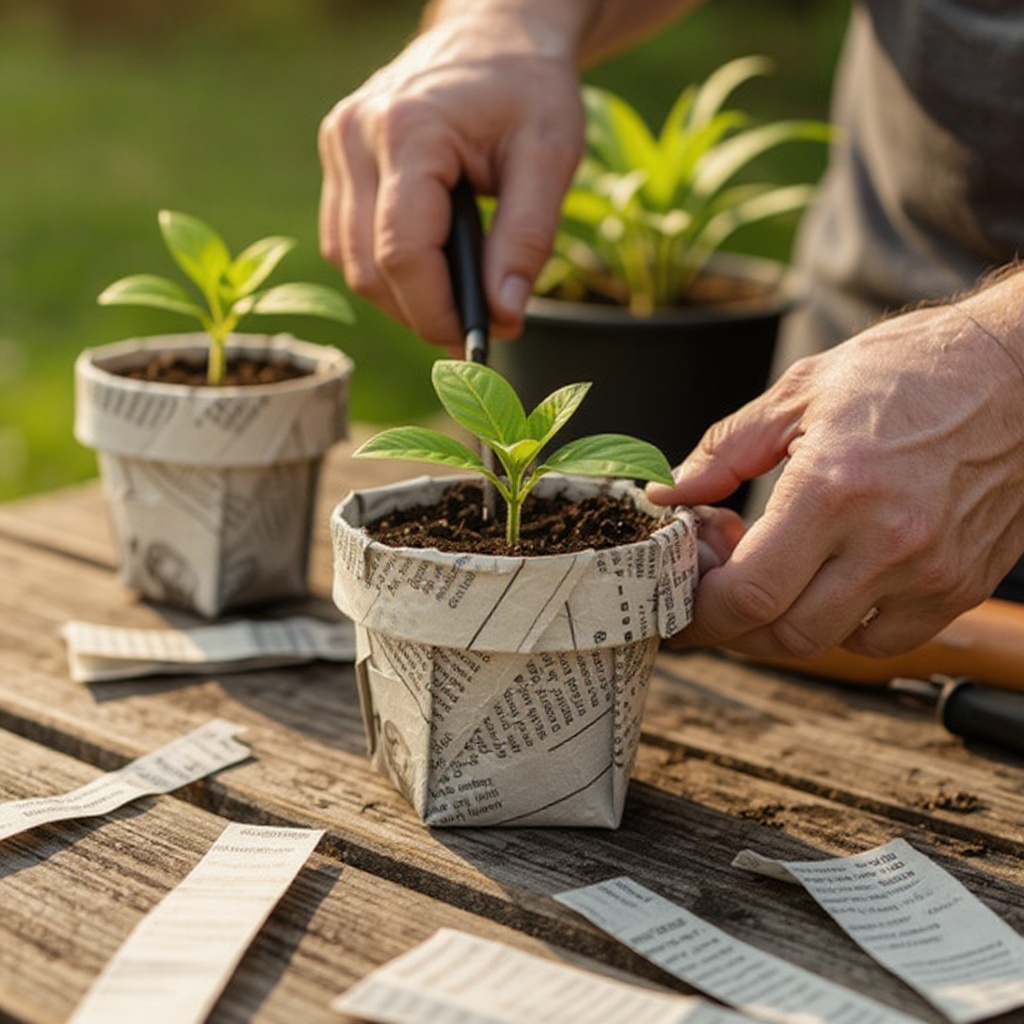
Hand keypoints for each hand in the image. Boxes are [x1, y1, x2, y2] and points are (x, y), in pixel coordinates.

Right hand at [318, 6, 585, 351]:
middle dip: (423, 314)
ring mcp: (337, 146)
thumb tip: (505, 316)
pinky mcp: (337, 159)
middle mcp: (355, 136)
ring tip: (458, 300)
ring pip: (351, 263)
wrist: (494, 33)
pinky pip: (346, 242)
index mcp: (408, 130)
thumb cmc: (528, 88)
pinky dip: (387, 272)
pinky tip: (430, 270)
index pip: (402, 253)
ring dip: (403, 299)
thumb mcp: (551, 157)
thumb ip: (527, 239)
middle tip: (477, 330)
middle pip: (370, 268)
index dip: (438, 312)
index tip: (480, 340)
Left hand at [647, 276, 1023, 658]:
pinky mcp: (963, 584)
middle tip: (716, 586)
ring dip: (783, 623)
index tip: (680, 602)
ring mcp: (933, 571)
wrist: (1021, 369)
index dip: (701, 612)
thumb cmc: (911, 369)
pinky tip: (830, 578)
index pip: (749, 594)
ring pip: (831, 643)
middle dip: (733, 624)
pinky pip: (885, 638)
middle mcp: (888, 541)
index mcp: (836, 487)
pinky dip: (842, 623)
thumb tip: (669, 492)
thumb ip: (724, 452)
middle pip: (784, 635)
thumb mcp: (801, 391)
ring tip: (773, 573)